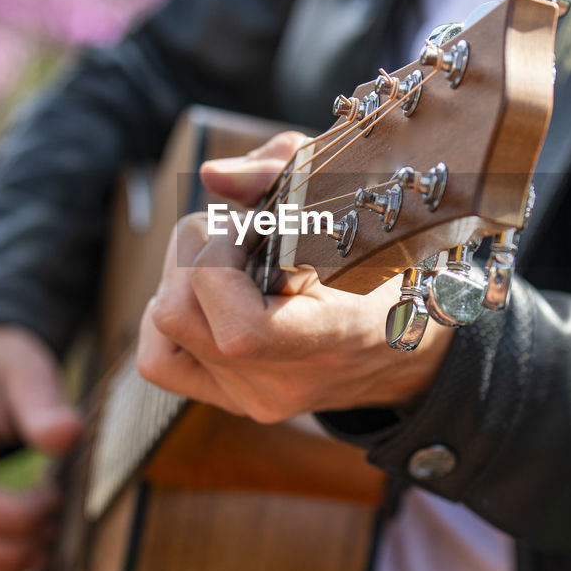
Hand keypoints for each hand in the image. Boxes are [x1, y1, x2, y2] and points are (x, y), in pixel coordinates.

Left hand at [135, 132, 452, 422]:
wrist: (411, 345)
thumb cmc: (392, 262)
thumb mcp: (358, 199)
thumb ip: (283, 174)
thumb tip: (211, 176)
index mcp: (333, 341)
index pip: (239, 329)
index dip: (220, 257)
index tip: (252, 223)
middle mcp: (285, 382)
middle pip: (178, 314)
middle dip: (196, 247)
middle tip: (242, 229)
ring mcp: (253, 397)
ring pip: (160, 330)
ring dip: (179, 275)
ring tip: (226, 257)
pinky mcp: (231, 397)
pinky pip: (160, 357)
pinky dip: (171, 310)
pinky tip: (207, 289)